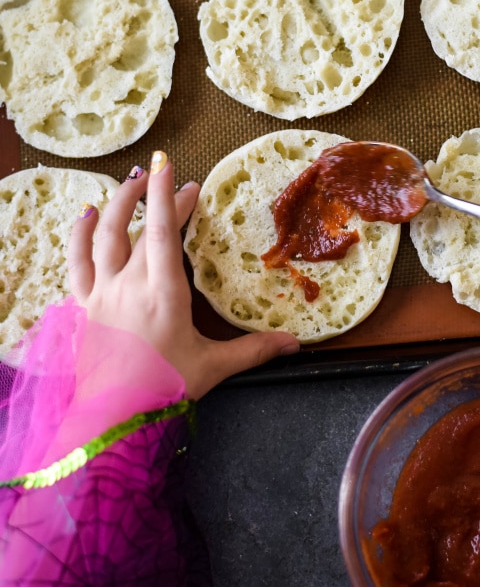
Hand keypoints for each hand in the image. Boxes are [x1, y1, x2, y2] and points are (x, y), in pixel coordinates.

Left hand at [68, 152, 298, 398]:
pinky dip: (80, 235)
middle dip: (157, 198)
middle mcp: (128, 284)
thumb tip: (295, 344)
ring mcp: (101, 294)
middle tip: (173, 182)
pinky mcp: (84, 307)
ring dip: (119, 205)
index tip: (170, 167)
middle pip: (140, 228)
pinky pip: (77, 263)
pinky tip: (86, 216)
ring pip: (104, 236)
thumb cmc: (164, 390)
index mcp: (163, 292)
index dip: (167, 196)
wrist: (112, 420)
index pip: (164, 231)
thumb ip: (253, 350)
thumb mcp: (212, 367)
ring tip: (130, 183)